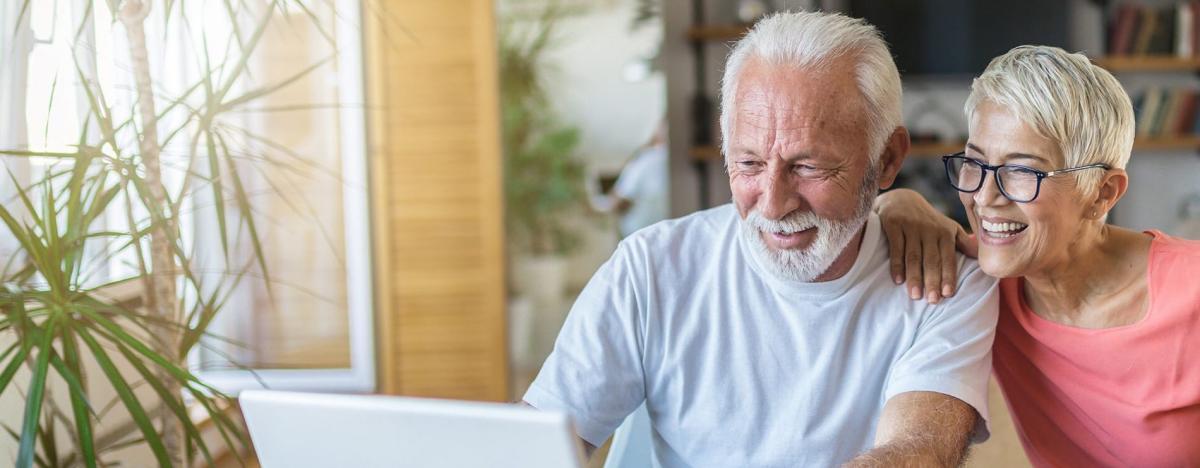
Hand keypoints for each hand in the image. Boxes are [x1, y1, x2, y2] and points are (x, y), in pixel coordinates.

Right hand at [874, 189, 975, 303]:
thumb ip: (963, 243)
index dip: (948, 276)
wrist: (901, 199)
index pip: (948, 258)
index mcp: (945, 232)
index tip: (947, 294)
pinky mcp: (893, 224)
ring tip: (915, 296)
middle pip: (931, 259)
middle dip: (932, 280)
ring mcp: (911, 227)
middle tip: (932, 301)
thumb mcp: (948, 228)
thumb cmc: (928, 220)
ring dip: (914, 277)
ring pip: (913, 256)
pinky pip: (896, 248)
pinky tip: (898, 280)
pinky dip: (896, 265)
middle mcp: (929, 229)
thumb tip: (981, 258)